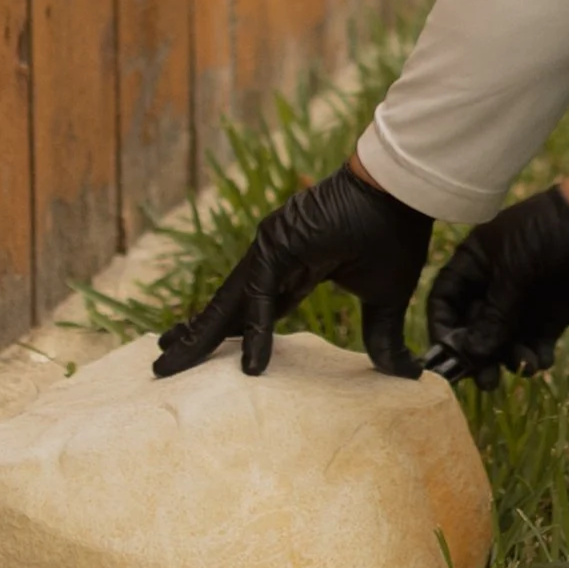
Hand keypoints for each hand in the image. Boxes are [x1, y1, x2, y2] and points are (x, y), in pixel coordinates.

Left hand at [154, 163, 432, 378]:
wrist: (403, 194)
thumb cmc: (397, 235)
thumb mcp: (387, 298)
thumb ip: (383, 336)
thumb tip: (405, 373)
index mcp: (297, 267)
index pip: (252, 306)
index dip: (229, 330)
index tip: (205, 349)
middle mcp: (275, 257)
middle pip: (227, 305)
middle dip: (196, 334)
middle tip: (162, 360)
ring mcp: (272, 248)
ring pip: (229, 302)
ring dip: (199, 334)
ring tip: (167, 361)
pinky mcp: (278, 244)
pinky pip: (260, 295)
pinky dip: (253, 330)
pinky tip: (250, 364)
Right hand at [423, 179, 568, 387]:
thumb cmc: (553, 235)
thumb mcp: (516, 273)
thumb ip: (492, 317)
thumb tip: (468, 356)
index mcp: (475, 263)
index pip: (445, 300)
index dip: (443, 329)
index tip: (449, 358)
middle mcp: (494, 286)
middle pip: (472, 328)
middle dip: (477, 354)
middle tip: (487, 380)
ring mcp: (523, 302)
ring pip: (503, 342)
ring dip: (509, 358)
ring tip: (525, 365)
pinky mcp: (550, 316)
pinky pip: (533, 344)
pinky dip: (535, 357)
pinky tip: (542, 360)